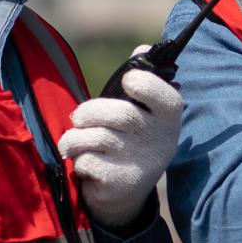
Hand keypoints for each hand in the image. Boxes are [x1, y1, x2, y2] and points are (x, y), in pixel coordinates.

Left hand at [57, 55, 183, 228]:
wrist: (126, 194)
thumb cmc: (130, 140)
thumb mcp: (141, 112)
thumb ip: (141, 79)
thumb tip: (143, 48)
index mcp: (168, 117)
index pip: (165, 97)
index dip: (145, 85)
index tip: (129, 82)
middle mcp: (161, 140)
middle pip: (121, 115)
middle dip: (89, 112)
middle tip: (78, 119)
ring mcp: (143, 163)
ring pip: (98, 138)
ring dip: (75, 138)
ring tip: (72, 142)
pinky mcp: (123, 183)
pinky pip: (89, 161)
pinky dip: (78, 160)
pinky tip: (84, 164)